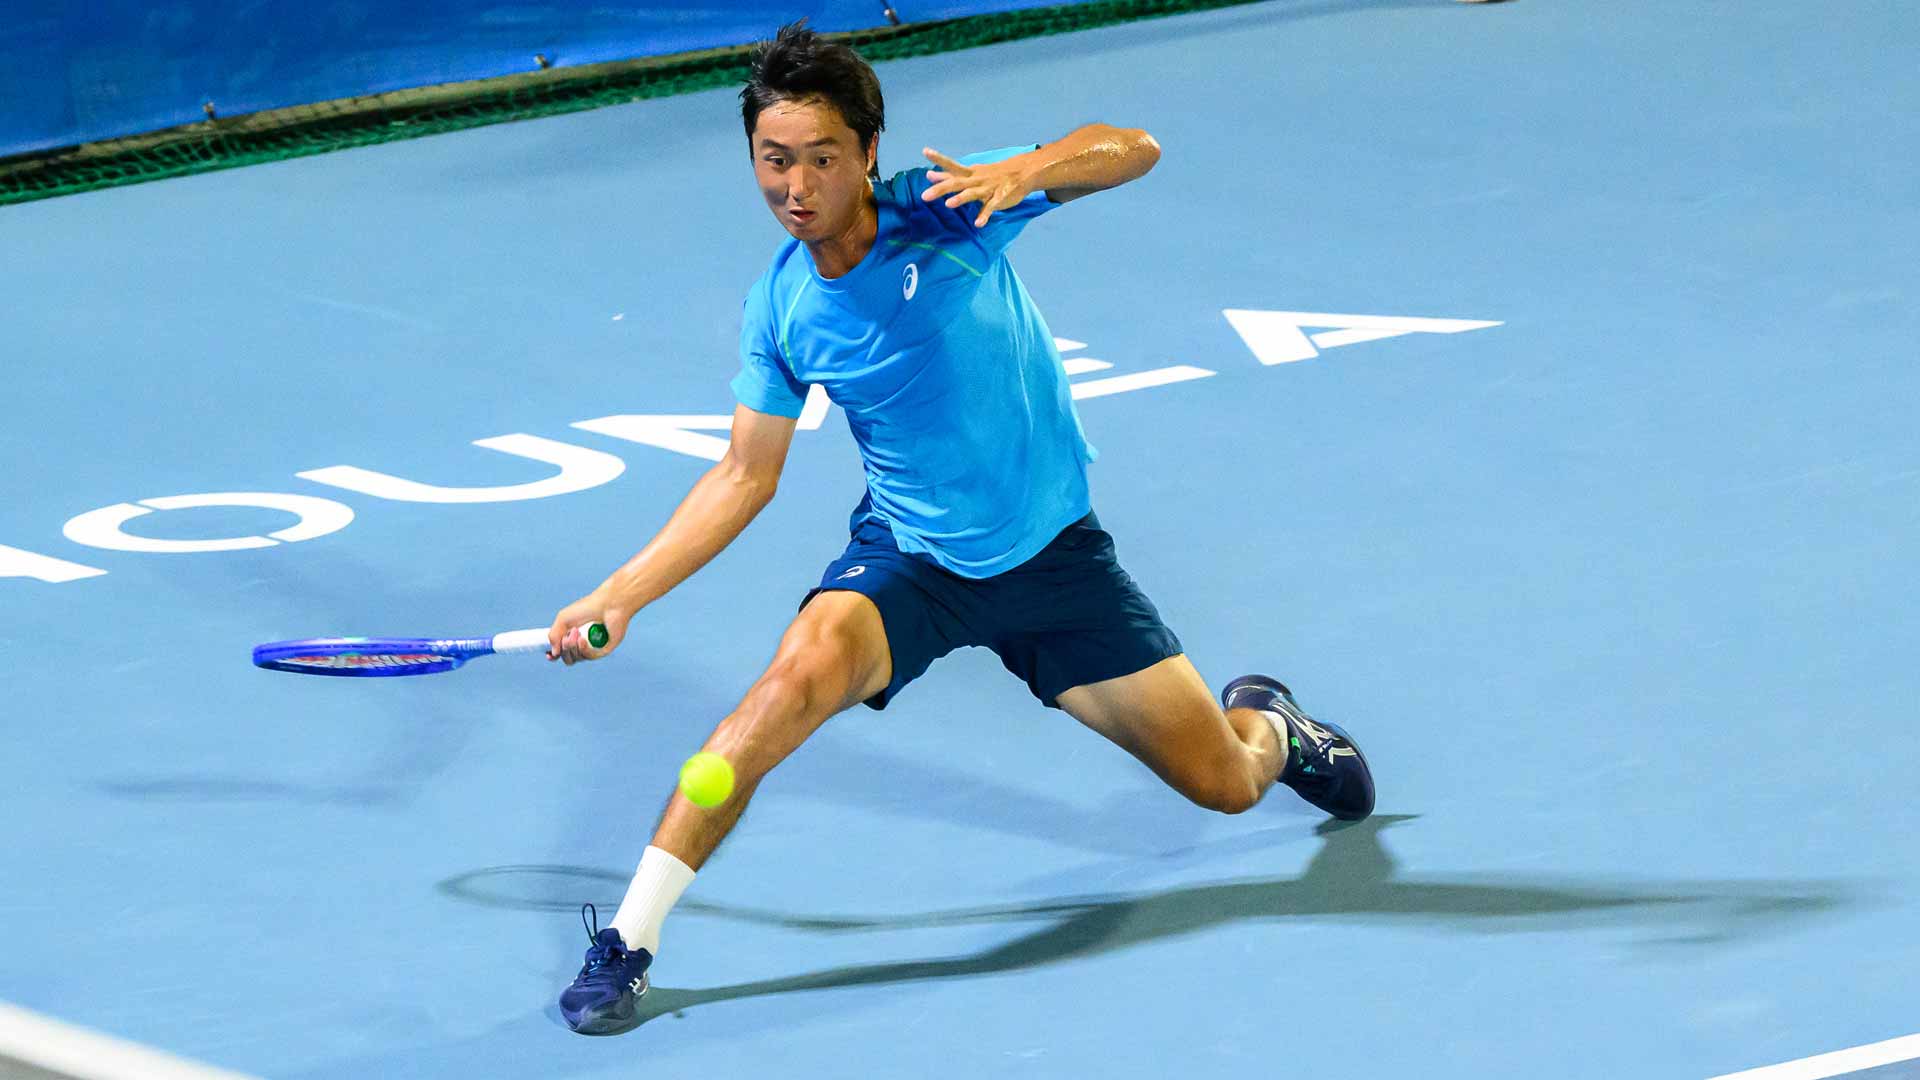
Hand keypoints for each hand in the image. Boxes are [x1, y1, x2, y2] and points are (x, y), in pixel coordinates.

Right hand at [546, 590, 631, 665]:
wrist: (609, 603)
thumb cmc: (587, 607)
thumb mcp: (563, 619)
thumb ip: (553, 635)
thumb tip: (554, 653)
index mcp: (573, 636)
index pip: (562, 653)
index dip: (554, 656)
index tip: (549, 655)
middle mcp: (583, 644)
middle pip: (567, 658)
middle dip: (564, 648)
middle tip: (569, 634)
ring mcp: (594, 648)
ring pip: (576, 658)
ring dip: (572, 647)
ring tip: (577, 632)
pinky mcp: (604, 649)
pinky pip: (589, 657)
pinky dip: (583, 649)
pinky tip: (582, 640)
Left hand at [920, 147, 1035, 226]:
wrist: (1021, 172)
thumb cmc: (991, 175)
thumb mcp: (969, 173)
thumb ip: (949, 176)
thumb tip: (928, 175)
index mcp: (968, 173)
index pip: (951, 165)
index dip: (938, 159)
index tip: (925, 151)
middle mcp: (975, 180)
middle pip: (956, 183)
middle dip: (940, 189)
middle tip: (924, 196)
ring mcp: (987, 189)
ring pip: (972, 193)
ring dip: (960, 198)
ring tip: (948, 204)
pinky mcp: (999, 199)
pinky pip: (990, 208)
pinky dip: (984, 216)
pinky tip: (978, 224)